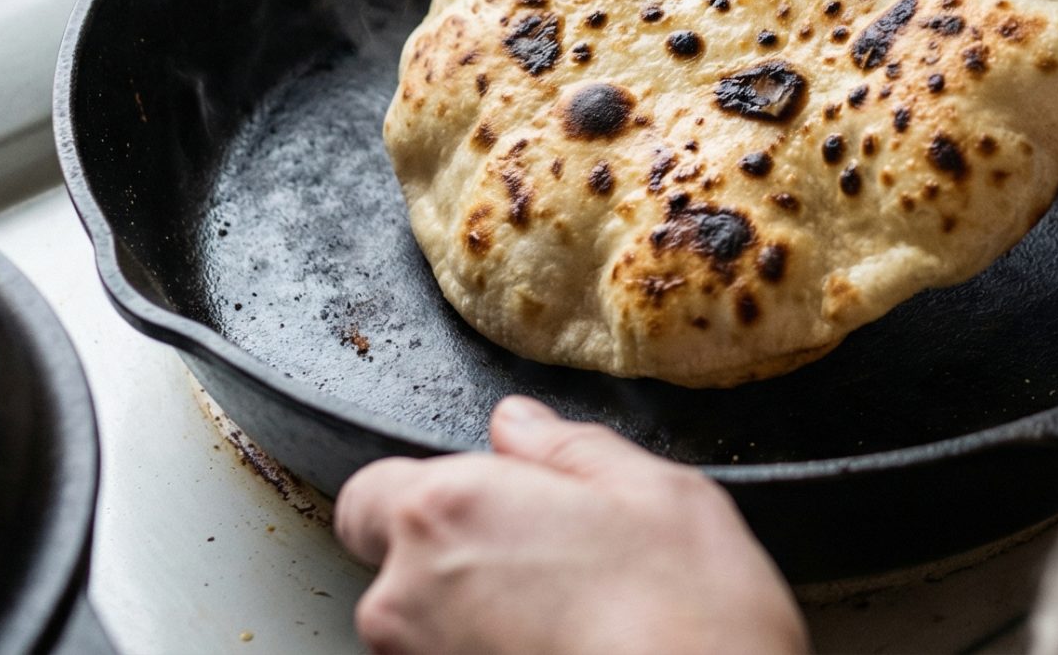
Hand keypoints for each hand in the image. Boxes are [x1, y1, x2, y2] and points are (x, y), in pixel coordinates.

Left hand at [336, 397, 806, 654]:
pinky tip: (562, 650)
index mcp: (449, 510)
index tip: (487, 502)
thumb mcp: (657, 494)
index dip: (427, 495)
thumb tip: (522, 426)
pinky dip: (495, 654)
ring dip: (478, 617)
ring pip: (430, 628)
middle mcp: (409, 596)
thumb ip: (568, 449)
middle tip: (552, 563)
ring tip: (568, 619)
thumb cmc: (687, 618)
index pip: (370, 494)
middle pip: (400, 567)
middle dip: (462, 559)